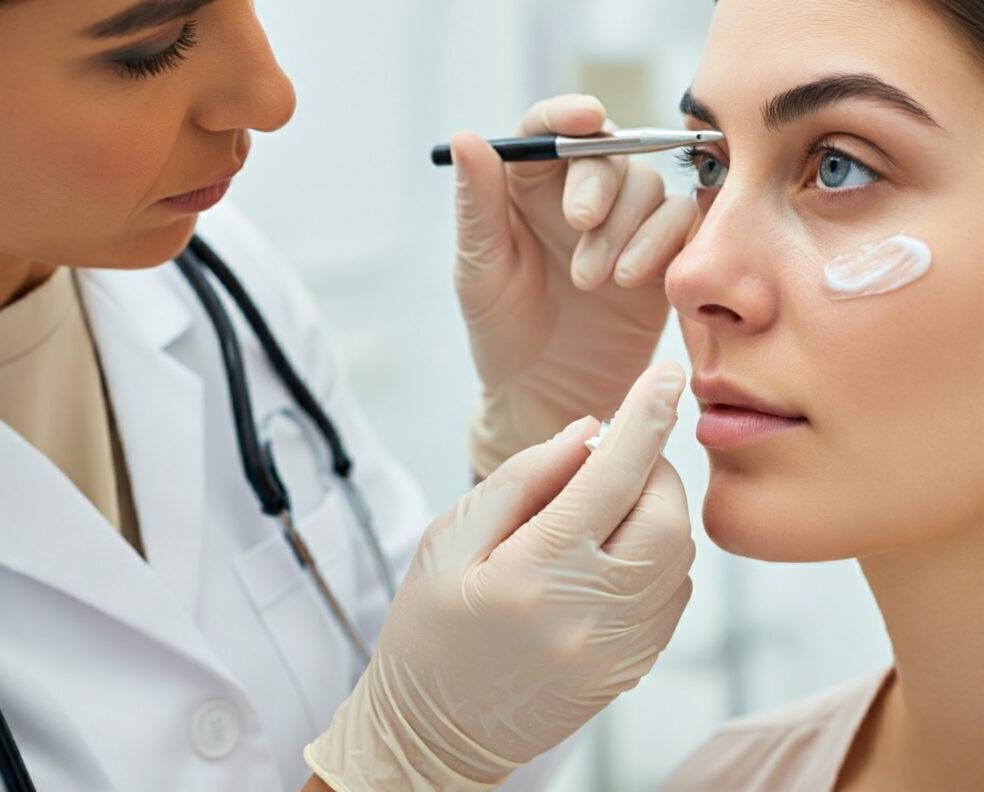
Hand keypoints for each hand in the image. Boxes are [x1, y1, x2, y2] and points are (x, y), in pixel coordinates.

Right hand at [304, 362, 692, 791]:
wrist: (433, 735)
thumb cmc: (428, 630)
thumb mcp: (450, 539)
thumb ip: (522, 479)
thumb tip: (588, 432)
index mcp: (534, 575)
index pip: (611, 478)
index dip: (643, 417)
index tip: (664, 374)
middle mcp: (590, 616)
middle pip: (666, 516)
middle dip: (654, 467)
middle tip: (614, 456)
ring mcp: (619, 651)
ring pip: (681, 554)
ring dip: (658, 508)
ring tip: (607, 502)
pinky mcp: (632, 669)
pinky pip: (674, 592)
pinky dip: (659, 551)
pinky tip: (615, 547)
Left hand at [451, 94, 696, 476]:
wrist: (546, 392)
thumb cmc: (502, 330)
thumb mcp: (480, 269)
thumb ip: (477, 205)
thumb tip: (465, 137)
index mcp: (527, 186)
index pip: (547, 128)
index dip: (568, 113)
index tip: (586, 117)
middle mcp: (578, 193)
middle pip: (607, 151)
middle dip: (598, 182)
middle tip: (579, 224)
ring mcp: (624, 222)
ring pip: (647, 185)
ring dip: (625, 226)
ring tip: (594, 280)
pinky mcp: (661, 254)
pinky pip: (680, 221)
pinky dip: (662, 242)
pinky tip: (632, 281)